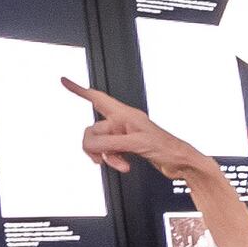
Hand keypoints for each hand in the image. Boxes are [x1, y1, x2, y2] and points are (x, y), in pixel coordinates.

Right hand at [65, 81, 221, 187]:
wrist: (182, 164)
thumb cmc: (168, 149)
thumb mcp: (135, 143)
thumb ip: (109, 142)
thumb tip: (91, 144)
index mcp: (125, 114)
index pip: (97, 98)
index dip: (79, 90)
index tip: (65, 81)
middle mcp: (123, 122)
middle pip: (93, 129)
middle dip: (95, 146)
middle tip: (101, 157)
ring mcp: (125, 135)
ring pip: (100, 144)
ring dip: (107, 156)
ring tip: (121, 163)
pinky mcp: (128, 147)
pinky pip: (110, 152)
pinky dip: (114, 160)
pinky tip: (125, 165)